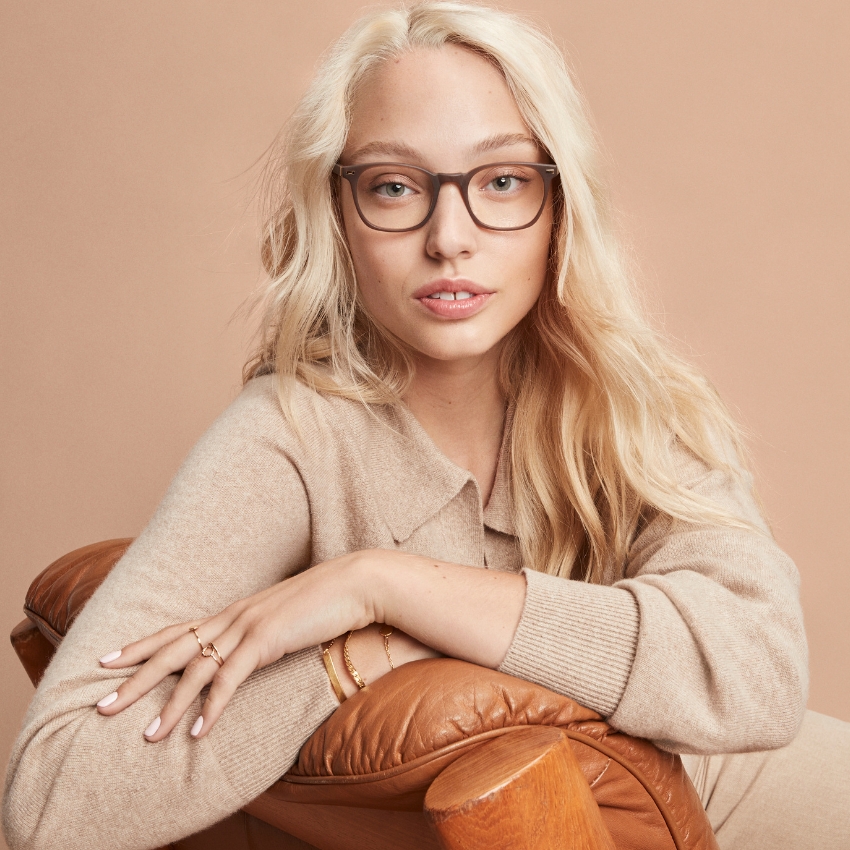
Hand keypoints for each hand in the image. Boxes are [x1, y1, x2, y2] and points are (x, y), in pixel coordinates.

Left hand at [96, 552, 374, 740]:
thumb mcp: (284, 618)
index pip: (177, 628)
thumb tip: (249, 652)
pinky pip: (231, 679)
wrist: (355, 583)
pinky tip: (198, 732)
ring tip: (146, 735)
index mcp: (234, 610)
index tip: (107, 659)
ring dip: (169, 704)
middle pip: (172, 649)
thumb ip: (261, 633)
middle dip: (134, 678)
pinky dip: (212, 707)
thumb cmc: (325, 601)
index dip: (141, 644)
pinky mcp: (267, 639)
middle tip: (103, 704)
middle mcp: (233, 616)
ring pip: (195, 669)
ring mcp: (248, 626)